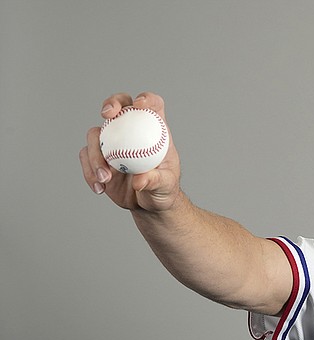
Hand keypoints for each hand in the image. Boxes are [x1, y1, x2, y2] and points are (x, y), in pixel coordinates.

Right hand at [79, 92, 180, 211]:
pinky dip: (90, 172)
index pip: (153, 105)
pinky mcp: (98, 156)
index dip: (147, 99)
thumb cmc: (163, 190)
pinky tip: (99, 187)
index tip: (140, 105)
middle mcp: (131, 130)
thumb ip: (155, 181)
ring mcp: (112, 142)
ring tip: (106, 178)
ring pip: (96, 134)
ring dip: (96, 154)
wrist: (148, 204)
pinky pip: (86, 157)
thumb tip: (140, 180)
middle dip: (111, 103)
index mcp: (155, 131)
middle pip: (120, 105)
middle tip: (108, 115)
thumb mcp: (166, 187)